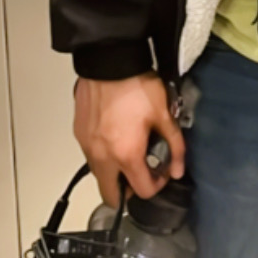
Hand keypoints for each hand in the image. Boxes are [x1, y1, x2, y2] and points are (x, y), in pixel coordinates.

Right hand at [73, 72, 185, 208]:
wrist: (108, 61)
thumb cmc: (136, 85)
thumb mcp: (164, 115)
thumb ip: (175, 146)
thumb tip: (178, 169)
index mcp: (126, 155)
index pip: (142, 191)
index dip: (157, 185)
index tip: (162, 170)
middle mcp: (102, 157)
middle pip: (112, 196)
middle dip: (129, 191)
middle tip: (142, 172)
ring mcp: (87, 147)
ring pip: (99, 176)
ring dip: (114, 174)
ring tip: (130, 151)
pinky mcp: (78, 133)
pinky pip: (90, 157)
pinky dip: (103, 157)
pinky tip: (115, 136)